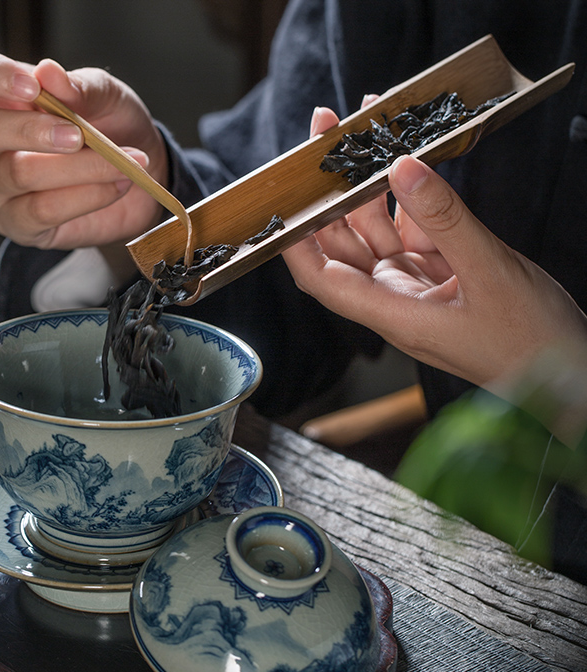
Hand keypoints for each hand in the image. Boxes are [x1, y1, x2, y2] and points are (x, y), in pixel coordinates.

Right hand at [0, 45, 167, 249]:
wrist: (146, 174)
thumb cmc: (115, 128)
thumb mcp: (107, 96)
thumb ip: (80, 86)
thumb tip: (48, 72)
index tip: (32, 86)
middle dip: (29, 130)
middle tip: (78, 135)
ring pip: (19, 173)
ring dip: (79, 167)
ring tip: (120, 162)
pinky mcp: (18, 223)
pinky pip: (41, 211)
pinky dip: (86, 197)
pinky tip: (115, 186)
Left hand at [284, 108, 586, 396]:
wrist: (570, 371)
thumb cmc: (531, 341)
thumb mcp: (490, 272)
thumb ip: (446, 219)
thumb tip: (403, 167)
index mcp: (394, 314)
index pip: (323, 280)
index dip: (296, 242)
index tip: (283, 197)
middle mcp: (395, 300)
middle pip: (343, 245)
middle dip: (328, 191)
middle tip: (326, 133)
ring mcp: (416, 286)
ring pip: (377, 230)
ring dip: (368, 184)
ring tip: (364, 130)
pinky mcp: (441, 273)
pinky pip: (413, 230)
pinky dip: (409, 197)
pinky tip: (405, 161)